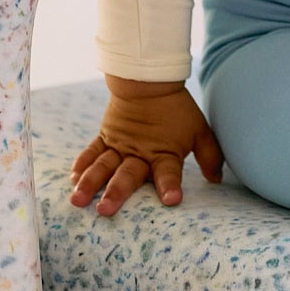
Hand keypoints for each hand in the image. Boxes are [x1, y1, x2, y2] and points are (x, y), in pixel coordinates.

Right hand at [69, 84, 225, 215]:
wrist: (148, 80)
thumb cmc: (177, 109)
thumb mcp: (199, 130)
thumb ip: (209, 156)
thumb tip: (216, 180)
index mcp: (164, 152)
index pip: (169, 172)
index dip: (170, 186)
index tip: (171, 200)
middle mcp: (139, 152)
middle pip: (127, 174)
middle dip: (116, 192)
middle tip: (105, 210)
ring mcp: (119, 145)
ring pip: (103, 166)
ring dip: (90, 184)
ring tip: (77, 200)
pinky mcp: (105, 136)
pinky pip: (91, 152)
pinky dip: (81, 165)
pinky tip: (72, 180)